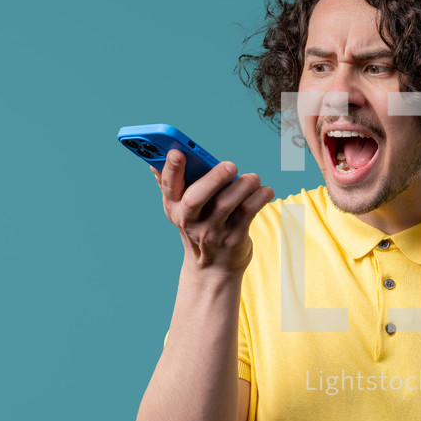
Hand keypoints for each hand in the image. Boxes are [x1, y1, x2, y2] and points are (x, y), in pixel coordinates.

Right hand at [152, 149, 273, 275]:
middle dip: (213, 178)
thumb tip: (154, 161)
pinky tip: (265, 191)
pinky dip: (260, 197)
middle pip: (195, 198)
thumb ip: (172, 185)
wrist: (212, 269)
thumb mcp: (181, 211)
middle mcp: (190, 221)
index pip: (168, 186)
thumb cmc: (199, 228)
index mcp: (174, 207)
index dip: (171, 169)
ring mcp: (212, 232)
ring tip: (253, 179)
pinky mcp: (233, 239)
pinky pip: (248, 212)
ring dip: (244, 185)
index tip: (178, 152)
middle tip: (231, 165)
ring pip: (226, 204)